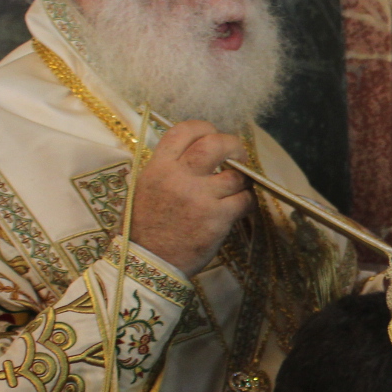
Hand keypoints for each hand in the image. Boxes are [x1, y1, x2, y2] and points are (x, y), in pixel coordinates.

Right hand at [128, 121, 250, 275]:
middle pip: (216, 144)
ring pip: (236, 175)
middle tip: (237, 156)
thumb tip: (194, 152)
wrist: (148, 263)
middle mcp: (178, 177)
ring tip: (237, 188)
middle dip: (233, 146)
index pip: (185, 131)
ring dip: (242, 179)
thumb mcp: (144, 188)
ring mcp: (199, 197)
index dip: (204, 128)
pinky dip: (247, 201)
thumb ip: (167, 168)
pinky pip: (244, 200)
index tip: (212, 136)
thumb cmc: (145, 227)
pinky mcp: (217, 218)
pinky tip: (239, 206)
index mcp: (158, 168)